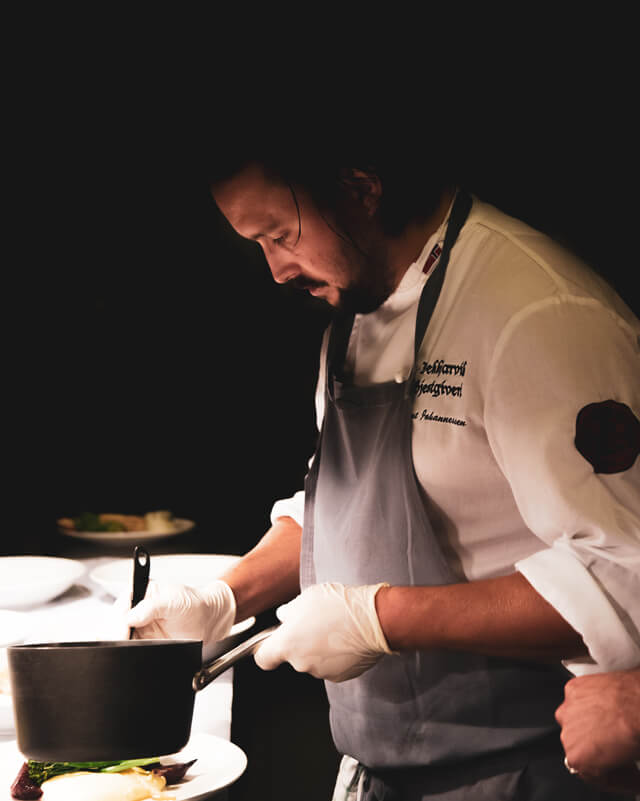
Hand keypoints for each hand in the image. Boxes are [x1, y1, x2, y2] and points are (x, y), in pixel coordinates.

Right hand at [124, 579, 236, 659]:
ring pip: (119, 641)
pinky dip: (130, 655)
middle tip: (127, 641)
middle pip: (114, 626)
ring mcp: (138, 630)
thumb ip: (151, 607)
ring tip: (134, 648)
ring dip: (122, 646)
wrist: (208, 621)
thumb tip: (130, 616)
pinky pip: (130, 652)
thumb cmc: (194, 603)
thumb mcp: (174, 600)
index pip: (119, 608)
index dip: (118, 621)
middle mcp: (136, 613)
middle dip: (117, 635)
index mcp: (140, 595)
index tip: (125, 629)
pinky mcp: (143, 645)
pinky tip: (137, 654)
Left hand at [254, 582, 391, 681]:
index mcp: (287, 644)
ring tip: (334, 627)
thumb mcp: (306, 598)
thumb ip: (289, 612)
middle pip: (292, 656)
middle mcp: (301, 663)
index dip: (266, 650)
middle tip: (314, 623)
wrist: (373, 620)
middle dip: (300, 642)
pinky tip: (345, 638)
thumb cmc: (339, 606)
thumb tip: (284, 617)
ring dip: (319, 648)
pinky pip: (331, 665)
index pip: (263, 658)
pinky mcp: (341, 676)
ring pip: (313, 660)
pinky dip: (335, 655)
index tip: (271, 644)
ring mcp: (321, 672)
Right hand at [555, 669, 639, 792]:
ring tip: (613, 722)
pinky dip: (589, 700)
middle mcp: (567, 735)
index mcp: (578, 760)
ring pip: (575, 719)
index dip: (608, 772)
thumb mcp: (625, 762)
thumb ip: (610, 767)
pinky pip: (578, 698)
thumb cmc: (635, 732)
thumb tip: (615, 764)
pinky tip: (607, 704)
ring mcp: (568, 710)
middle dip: (597, 746)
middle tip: (616, 744)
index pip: (588, 772)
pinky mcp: (572, 689)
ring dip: (590, 721)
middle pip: (579, 744)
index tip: (617, 768)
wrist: (638, 703)